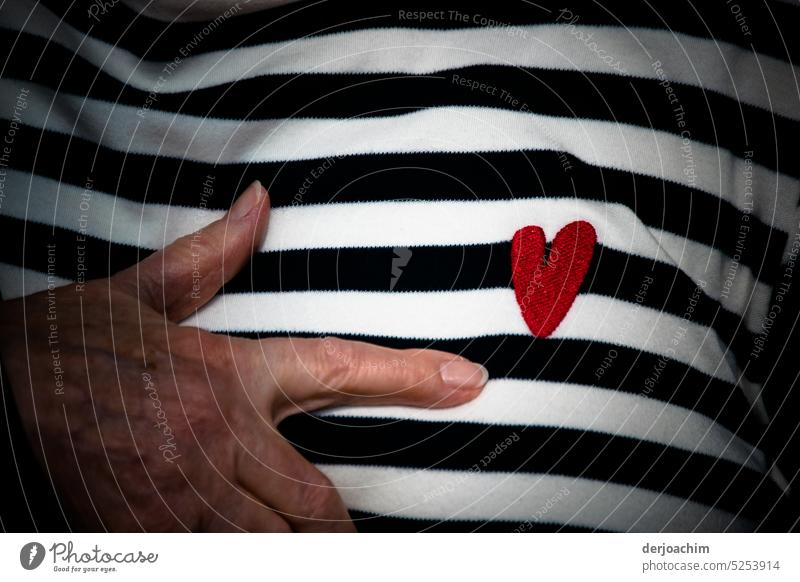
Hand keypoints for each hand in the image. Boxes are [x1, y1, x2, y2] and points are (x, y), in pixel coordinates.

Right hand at [0, 181, 488, 531]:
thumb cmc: (72, 341)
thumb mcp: (143, 293)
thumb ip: (212, 254)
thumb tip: (257, 203)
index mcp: (229, 374)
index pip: (339, 368)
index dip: (409, 376)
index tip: (466, 379)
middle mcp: (216, 436)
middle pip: (314, 497)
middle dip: (346, 526)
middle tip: (378, 538)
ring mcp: (181, 491)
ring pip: (271, 542)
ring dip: (304, 552)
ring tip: (334, 553)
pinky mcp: (142, 529)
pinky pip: (209, 560)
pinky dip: (240, 561)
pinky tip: (250, 556)